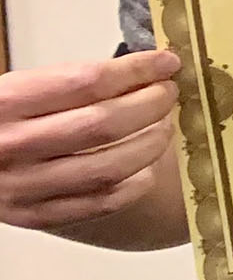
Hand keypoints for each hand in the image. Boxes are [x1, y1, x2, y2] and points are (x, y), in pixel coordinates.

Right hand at [0, 49, 184, 232]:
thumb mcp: (18, 91)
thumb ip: (71, 83)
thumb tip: (146, 72)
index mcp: (7, 103)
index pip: (86, 82)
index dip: (137, 70)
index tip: (166, 62)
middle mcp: (11, 146)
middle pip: (102, 124)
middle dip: (150, 104)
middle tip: (168, 93)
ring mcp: (23, 186)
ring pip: (108, 167)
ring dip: (150, 145)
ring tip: (164, 128)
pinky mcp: (35, 216)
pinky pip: (100, 204)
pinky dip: (134, 186)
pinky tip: (146, 168)